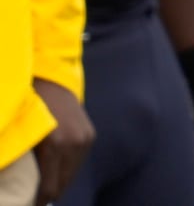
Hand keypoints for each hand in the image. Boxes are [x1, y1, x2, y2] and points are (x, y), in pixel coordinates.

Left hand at [31, 78, 92, 204]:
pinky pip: (78, 161)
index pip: (50, 188)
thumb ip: (25, 160)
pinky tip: (56, 168)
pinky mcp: (90, 135)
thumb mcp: (23, 135)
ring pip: (72, 173)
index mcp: (56, 146)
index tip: (32, 204)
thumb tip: (20, 184)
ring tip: (46, 184)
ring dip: (60, 180)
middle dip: (50, 192)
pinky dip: (67, 167)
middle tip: (37, 197)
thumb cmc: (29, 108)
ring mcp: (85, 139)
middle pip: (64, 183)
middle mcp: (74, 144)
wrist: (52, 82)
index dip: (40, 200)